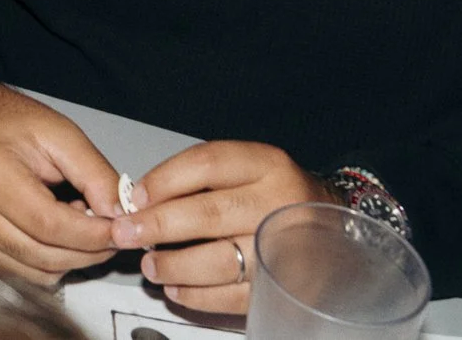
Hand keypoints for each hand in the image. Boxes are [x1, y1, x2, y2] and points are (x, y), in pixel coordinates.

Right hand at [0, 78, 121, 283]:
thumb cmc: (10, 123)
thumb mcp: (59, 134)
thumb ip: (93, 172)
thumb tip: (120, 212)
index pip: (51, 226)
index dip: (93, 234)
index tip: (122, 229)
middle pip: (47, 256)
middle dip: (91, 250)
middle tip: (114, 228)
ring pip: (39, 271)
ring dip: (74, 257)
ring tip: (81, 220)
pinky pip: (26, 273)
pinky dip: (53, 261)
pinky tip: (59, 232)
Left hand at [112, 141, 331, 317]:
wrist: (335, 227)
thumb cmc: (275, 195)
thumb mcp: (247, 169)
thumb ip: (200, 178)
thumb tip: (142, 200)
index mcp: (266, 165)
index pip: (207, 164)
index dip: (164, 179)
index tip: (135, 197)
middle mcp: (278, 202)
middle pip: (208, 213)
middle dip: (157, 225)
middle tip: (126, 234)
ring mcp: (282, 248)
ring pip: (217, 260)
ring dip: (173, 265)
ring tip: (150, 265)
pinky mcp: (282, 287)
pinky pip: (232, 297)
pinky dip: (196, 296)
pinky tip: (176, 288)